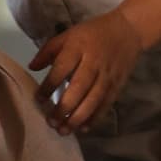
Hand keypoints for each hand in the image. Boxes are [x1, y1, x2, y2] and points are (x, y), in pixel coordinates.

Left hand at [29, 9, 142, 132]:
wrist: (127, 30)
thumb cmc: (91, 33)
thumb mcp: (68, 35)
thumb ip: (48, 51)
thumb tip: (32, 67)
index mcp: (78, 47)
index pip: (61, 69)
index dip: (49, 85)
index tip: (39, 99)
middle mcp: (93, 62)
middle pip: (78, 88)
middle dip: (64, 108)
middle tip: (51, 122)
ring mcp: (107, 75)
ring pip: (93, 100)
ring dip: (78, 117)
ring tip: (64, 130)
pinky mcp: (118, 84)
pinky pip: (106, 104)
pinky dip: (95, 117)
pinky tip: (84, 128)